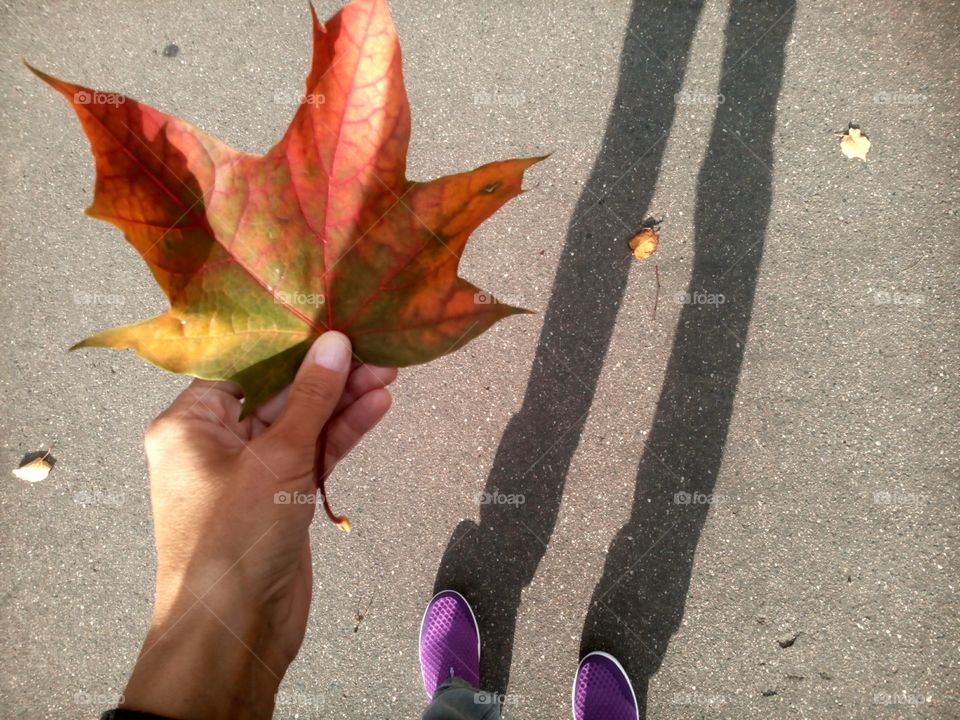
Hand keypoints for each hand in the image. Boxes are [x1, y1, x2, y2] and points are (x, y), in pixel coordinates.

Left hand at [121, 332, 395, 718]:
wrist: (234, 629)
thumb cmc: (234, 537)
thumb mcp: (276, 457)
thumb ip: (311, 398)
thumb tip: (336, 342)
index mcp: (189, 424)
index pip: (243, 367)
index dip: (287, 343)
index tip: (329, 319)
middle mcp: (216, 443)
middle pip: (278, 394)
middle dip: (327, 374)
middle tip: (375, 348)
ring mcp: (251, 472)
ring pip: (302, 425)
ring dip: (343, 403)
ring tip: (389, 373)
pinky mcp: (280, 498)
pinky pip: (312, 455)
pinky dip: (341, 435)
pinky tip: (376, 408)